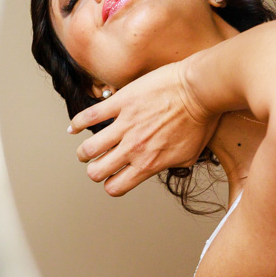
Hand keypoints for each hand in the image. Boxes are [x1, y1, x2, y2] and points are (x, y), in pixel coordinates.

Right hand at [68, 61, 218, 196]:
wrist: (200, 90)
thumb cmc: (200, 120)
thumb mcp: (189, 154)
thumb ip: (171, 165)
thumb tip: (165, 166)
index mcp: (148, 163)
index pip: (115, 187)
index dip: (111, 184)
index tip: (113, 176)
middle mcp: (133, 148)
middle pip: (97, 172)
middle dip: (94, 169)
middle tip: (97, 162)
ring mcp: (125, 125)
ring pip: (88, 149)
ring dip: (84, 151)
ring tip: (87, 148)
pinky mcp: (120, 103)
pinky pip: (89, 116)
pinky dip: (77, 124)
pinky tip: (75, 127)